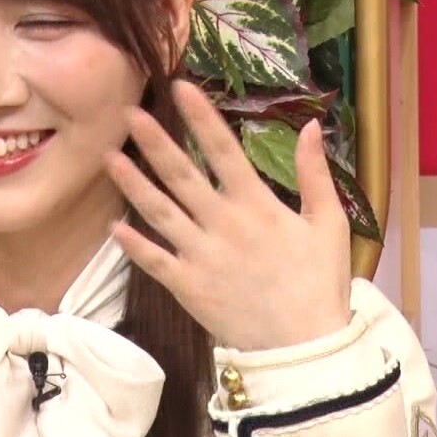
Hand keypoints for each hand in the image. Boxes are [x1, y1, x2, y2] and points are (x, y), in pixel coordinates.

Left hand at [103, 80, 351, 350]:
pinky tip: (114, 225)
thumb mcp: (328, 224)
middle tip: (128, 113)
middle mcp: (223, 225)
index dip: (202, 118)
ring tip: (108, 157)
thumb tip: (311, 126)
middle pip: (182, 175)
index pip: (224, 150)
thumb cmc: (320, 283)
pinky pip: (154, 260)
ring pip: (159, 212)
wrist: (305, 348)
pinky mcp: (187, 287)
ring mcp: (201, 256)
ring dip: (132, 184)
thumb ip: (315, 174)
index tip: (180, 87)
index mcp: (257, 205)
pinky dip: (133, 243)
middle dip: (155, 142)